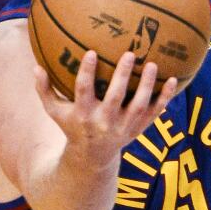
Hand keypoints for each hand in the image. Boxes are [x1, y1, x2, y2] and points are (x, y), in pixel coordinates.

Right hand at [35, 50, 178, 168]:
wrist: (92, 157)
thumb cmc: (72, 126)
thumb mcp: (54, 112)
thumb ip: (44, 90)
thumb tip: (35, 65)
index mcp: (83, 114)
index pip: (83, 91)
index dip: (86, 72)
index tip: (90, 52)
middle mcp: (104, 121)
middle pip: (115, 98)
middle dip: (122, 76)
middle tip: (130, 53)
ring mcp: (124, 126)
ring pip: (138, 105)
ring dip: (147, 86)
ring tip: (152, 64)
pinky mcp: (139, 129)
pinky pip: (155, 112)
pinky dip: (165, 98)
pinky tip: (174, 80)